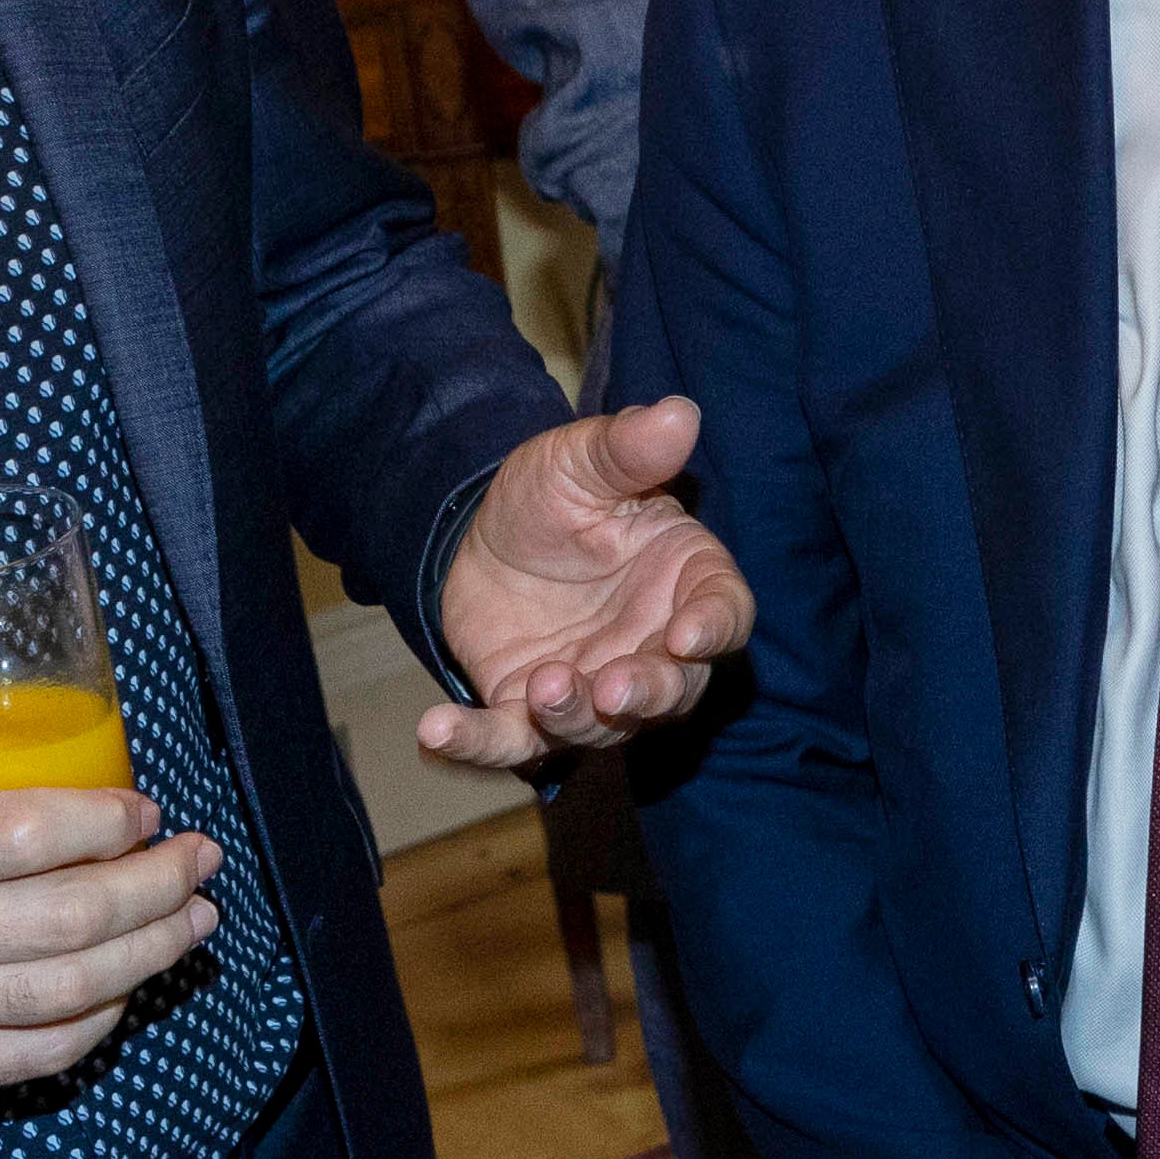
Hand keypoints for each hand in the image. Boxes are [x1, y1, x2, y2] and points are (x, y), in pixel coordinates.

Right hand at [0, 734, 224, 1097]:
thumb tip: (7, 740)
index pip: (30, 833)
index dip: (108, 821)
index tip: (145, 812)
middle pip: (73, 915)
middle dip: (159, 884)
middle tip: (198, 860)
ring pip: (75, 986)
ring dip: (155, 950)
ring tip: (195, 918)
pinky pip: (46, 1050)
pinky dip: (103, 1016)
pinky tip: (130, 982)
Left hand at [425, 395, 751, 770]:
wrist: (478, 537)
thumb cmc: (552, 498)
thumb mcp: (579, 462)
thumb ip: (627, 448)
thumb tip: (678, 413)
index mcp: (684, 581)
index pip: (724, 612)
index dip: (714, 629)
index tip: (689, 634)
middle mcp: (651, 647)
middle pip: (675, 690)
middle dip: (648, 695)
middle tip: (615, 687)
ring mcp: (593, 688)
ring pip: (601, 726)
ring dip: (574, 717)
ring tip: (543, 688)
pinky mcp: (528, 713)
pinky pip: (509, 741)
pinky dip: (475, 745)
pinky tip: (434, 732)